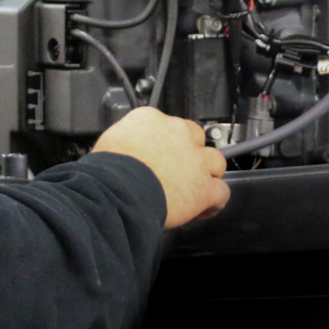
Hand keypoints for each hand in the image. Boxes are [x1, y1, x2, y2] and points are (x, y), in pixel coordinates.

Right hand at [92, 108, 228, 229]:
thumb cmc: (107, 169)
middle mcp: (177, 133)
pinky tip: (204, 209)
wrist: (116, 189)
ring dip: (207, 174)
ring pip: (215, 162)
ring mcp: (195, 159)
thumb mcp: (110, 142)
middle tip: (178, 170)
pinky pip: (221, 192)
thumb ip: (126, 141)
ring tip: (194, 188)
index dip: (167, 142)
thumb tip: (127, 152)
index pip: (168, 124)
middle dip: (191, 153)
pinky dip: (214, 202)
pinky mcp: (204, 187)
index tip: (161, 154)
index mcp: (151, 119)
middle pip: (196, 138)